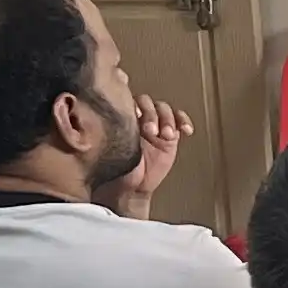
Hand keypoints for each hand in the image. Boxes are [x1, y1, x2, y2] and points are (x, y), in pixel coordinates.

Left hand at [110, 94, 192, 217]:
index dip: (133, 102)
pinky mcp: (170, 135)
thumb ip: (111, 131)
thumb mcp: (109, 148)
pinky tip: (186, 130)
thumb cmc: (116, 168)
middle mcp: (138, 118)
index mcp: (121, 118)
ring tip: (166, 135)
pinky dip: (183, 122)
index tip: (135, 114)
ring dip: (168, 120)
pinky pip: (179, 121)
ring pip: (164, 110)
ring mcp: (156, 125)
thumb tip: (101, 114)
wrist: (131, 188)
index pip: (128, 99)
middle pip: (148, 103)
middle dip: (152, 115)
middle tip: (151, 131)